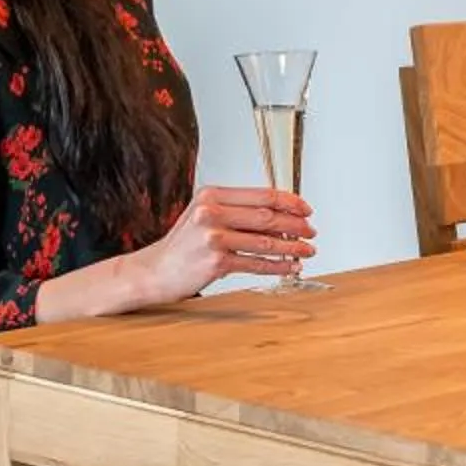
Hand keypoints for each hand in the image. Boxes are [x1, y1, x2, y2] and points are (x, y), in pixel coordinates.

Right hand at [125, 187, 314, 305]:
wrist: (154, 270)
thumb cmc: (182, 244)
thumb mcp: (203, 214)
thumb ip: (236, 210)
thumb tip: (279, 213)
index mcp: (211, 195)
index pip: (261, 195)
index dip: (289, 202)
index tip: (306, 210)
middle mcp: (211, 213)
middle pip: (267, 217)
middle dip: (295, 225)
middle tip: (311, 232)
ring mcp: (213, 238)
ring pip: (265, 242)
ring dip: (292, 248)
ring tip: (307, 251)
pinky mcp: (216, 263)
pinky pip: (256, 264)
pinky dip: (278, 266)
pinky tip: (290, 267)